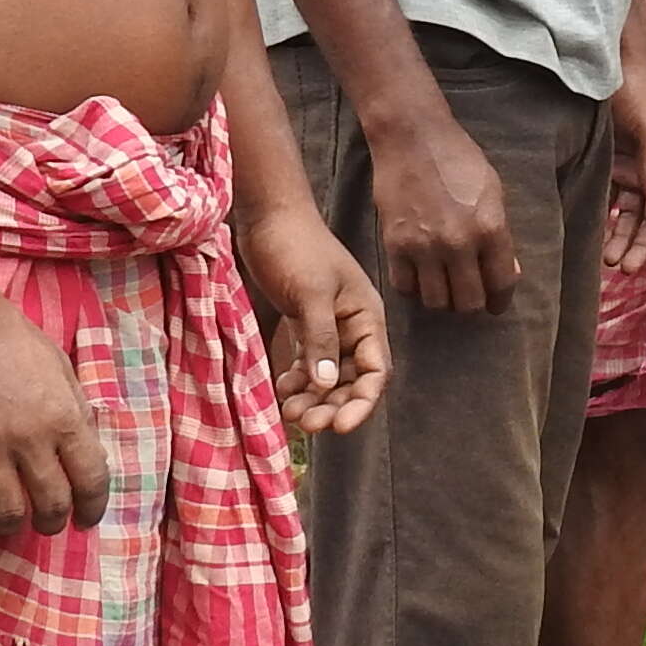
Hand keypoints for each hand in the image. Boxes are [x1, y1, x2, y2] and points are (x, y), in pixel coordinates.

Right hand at [0, 288, 111, 535]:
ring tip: (11, 521)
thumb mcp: (62, 370)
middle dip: (53, 523)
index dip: (94, 508)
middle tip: (48, 523)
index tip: (87, 519)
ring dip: (12, 525)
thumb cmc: (13, 340)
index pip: (91, 480)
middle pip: (51, 504)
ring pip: (6, 513)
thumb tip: (85, 452)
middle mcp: (29, 440)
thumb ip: (75, 413)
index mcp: (65, 418)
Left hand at [235, 202, 389, 437]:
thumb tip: (326, 385)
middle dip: (333, 405)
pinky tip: (282, 390)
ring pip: (328, 376)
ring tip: (289, 412)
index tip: (339, 427)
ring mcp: (328, 327)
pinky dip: (298, 381)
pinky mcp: (304, 324)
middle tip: (306, 424)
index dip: (362, 401)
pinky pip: (308, 364)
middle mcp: (353, 327)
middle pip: (352, 379)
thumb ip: (321, 338)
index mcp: (366, 317)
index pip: (375, 370)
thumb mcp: (311, 293)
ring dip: (313, 398)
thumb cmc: (297, 249)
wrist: (270, 218)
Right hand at [361, 89, 518, 313]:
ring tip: (444, 285)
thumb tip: (505, 272)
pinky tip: (420, 275)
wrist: (412, 139)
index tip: (496, 304)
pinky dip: (414, 287)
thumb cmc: (459, 160)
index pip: (501, 284)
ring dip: (442, 298)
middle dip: (472, 303)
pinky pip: (405, 287)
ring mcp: (424, 247)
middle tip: (468, 293)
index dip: (501, 300)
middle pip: (469, 302)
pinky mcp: (394, 245)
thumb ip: (500, 236)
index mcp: (490, 229)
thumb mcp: (493, 193)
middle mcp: (458, 244)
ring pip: (436, 301)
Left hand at [604, 6, 645, 272]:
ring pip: (637, 204)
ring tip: (609, 260)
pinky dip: (610, 212)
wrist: (606, 37)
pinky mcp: (613, 149)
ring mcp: (637, 153)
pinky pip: (615, 189)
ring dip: (627, 232)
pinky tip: (597, 232)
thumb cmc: (635, 73)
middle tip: (625, 268)